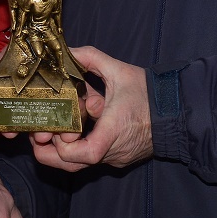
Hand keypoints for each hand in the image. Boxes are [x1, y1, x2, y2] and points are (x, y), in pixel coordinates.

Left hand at [30, 45, 152, 171]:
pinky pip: (92, 159)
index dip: (65, 147)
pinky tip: (74, 129)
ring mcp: (116, 158)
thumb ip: (91, 58)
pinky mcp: (118, 159)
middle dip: (50, 152)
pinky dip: (79, 148)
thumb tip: (66, 51)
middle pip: (75, 166)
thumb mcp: (119, 70)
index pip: (88, 153)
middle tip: (40, 133)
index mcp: (115, 129)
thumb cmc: (148, 93)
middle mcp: (114, 150)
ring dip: (62, 150)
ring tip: (52, 130)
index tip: (58, 130)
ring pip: (81, 165)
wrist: (176, 112)